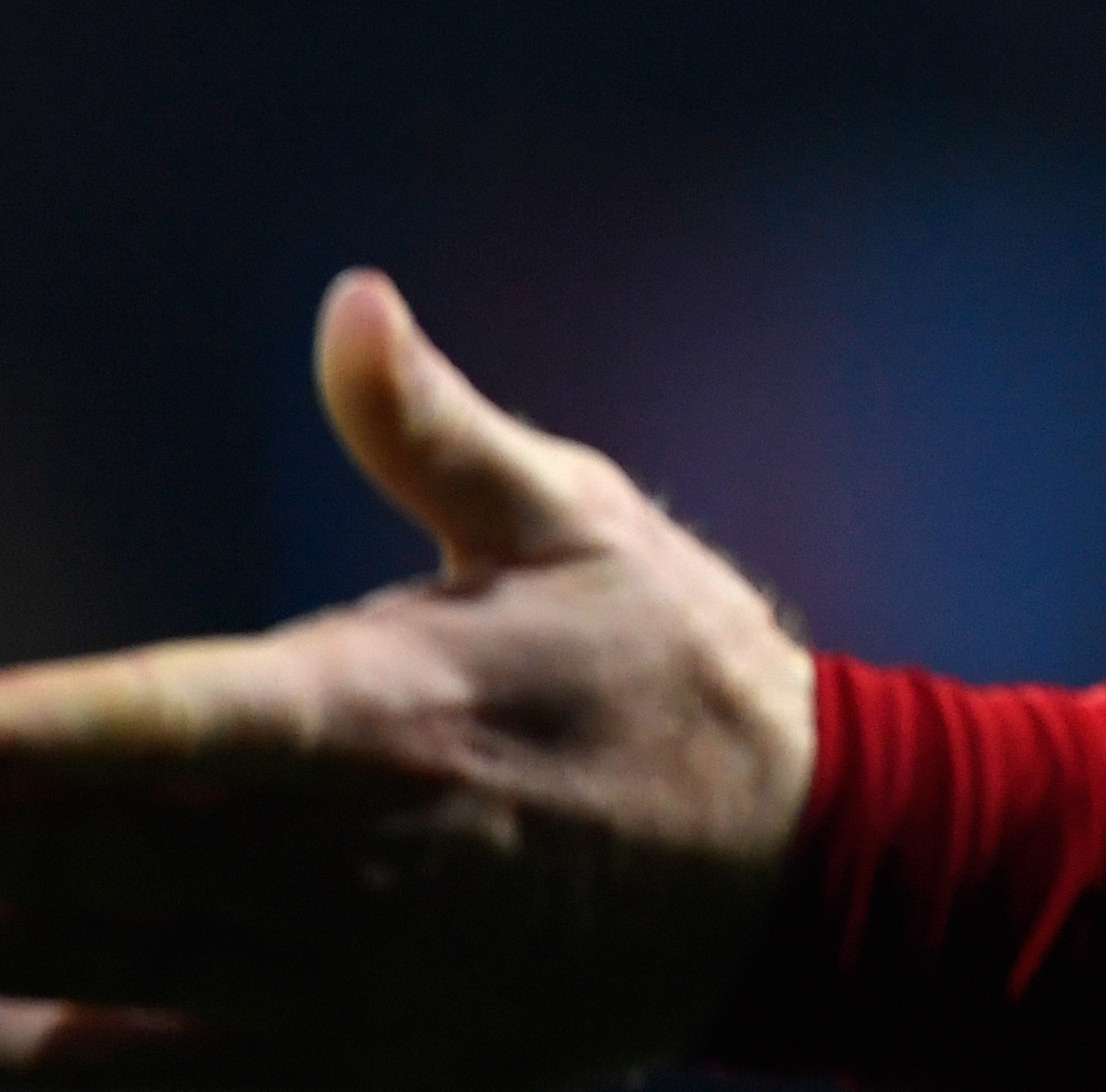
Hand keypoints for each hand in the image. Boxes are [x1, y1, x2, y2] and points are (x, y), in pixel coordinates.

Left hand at [0, 274, 815, 1089]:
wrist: (817, 868)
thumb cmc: (676, 670)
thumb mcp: (580, 520)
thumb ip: (433, 429)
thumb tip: (347, 300)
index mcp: (381, 712)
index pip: (146, 721)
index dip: (13, 734)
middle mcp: (337, 860)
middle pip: (68, 862)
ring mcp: (336, 984)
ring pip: (79, 975)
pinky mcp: (351, 1070)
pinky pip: (151, 1084)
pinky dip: (42, 1058)